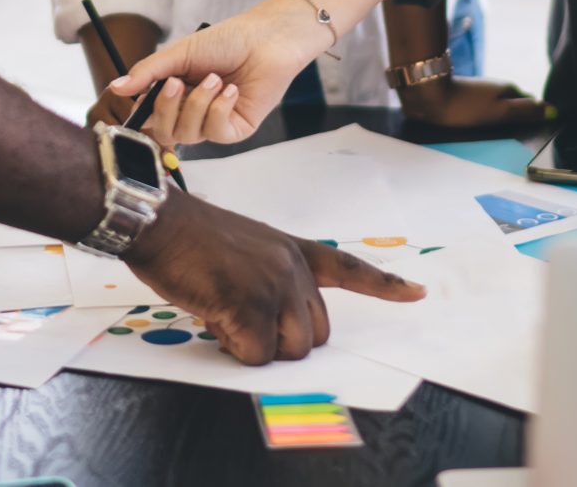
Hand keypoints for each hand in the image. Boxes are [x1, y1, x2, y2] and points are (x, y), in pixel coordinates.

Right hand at [110, 0, 330, 145]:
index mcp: (175, 93)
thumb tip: (116, 87)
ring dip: (199, 103)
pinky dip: (220, 109)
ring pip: (189, 134)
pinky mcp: (236, 129)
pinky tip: (231, 91)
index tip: (139, 101)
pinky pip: (216, 133)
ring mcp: (213, 122)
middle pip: (164, 132)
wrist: (266, 38)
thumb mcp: (180, 53)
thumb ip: (148, 71)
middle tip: (177, 83)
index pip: (149, 118)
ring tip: (216, 78)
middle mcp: (192, 111)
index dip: (141, 116)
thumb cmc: (227, 40)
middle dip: (167, 108)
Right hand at [122, 190, 423, 363]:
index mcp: (292, 250)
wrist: (158, 220)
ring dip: (254, 347)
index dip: (386, 286)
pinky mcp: (249, 306)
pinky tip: (211, 316)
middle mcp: (293, 267)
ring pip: (289, 350)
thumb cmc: (189, 236)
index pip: (349, 269)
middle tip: (239, 318)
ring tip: (221, 313)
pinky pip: (254, 355)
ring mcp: (274, 286)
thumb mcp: (244, 250)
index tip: (419, 293)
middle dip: (281, 341)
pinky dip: (230, 348)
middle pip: (314, 334)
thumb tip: (271, 330)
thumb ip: (269, 281)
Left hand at [395, 75, 548, 130]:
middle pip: (515, 104)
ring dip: (503, 119)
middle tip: (523, 139)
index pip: (531, 103)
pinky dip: (488, 119)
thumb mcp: (499, 112)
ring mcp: (480, 92)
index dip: (536, 116)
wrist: (428, 96)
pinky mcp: (465, 98)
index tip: (540, 132)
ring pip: (499, 107)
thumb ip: (525, 111)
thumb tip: (553, 110)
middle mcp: (496, 88)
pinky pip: (484, 110)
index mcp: (508, 89)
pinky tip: (483, 130)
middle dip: (521, 117)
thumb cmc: (465, 107)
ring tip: (503, 137)